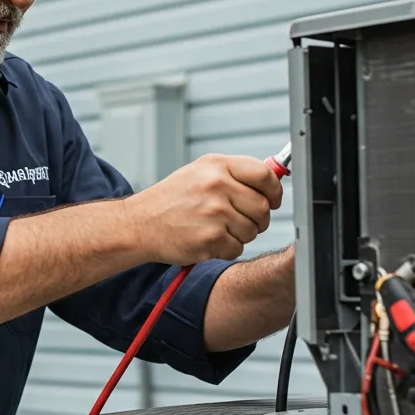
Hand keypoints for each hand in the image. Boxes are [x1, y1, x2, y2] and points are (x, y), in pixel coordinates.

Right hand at [123, 154, 282, 264]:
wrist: (139, 224)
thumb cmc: (170, 200)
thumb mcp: (199, 173)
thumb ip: (234, 174)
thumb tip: (272, 180)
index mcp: (216, 166)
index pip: (264, 175)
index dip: (274, 190)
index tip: (273, 199)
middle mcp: (217, 186)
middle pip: (263, 207)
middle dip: (257, 218)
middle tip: (238, 220)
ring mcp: (214, 213)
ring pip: (252, 230)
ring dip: (239, 234)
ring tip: (214, 228)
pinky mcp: (211, 239)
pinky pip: (237, 248)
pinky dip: (225, 249)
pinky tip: (206, 239)